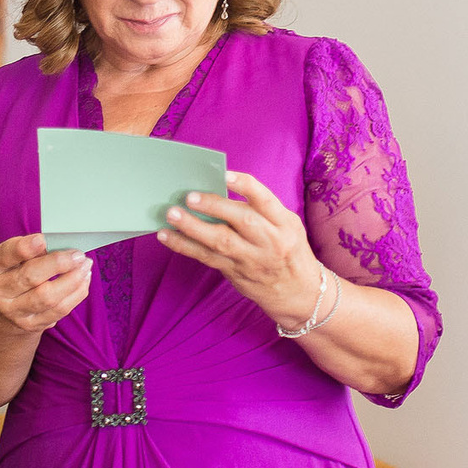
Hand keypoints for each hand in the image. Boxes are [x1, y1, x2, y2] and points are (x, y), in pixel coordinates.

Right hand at [0, 234, 93, 335]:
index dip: (23, 248)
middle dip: (58, 264)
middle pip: (29, 277)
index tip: (42, 240)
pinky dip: (76, 293)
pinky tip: (84, 279)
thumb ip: (29, 250)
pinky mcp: (31, 325)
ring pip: (47, 297)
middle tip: (77, 255)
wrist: (1, 313)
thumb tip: (61, 243)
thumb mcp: (11, 259)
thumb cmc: (12, 274)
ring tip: (85, 265)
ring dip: (72, 280)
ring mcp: (13, 311)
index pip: (4, 256)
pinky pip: (59, 310)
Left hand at [161, 172, 322, 329]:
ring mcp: (251, 259)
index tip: (225, 175)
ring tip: (172, 215)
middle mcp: (270, 241)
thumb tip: (220, 189)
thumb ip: (262, 209)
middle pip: (241, 220)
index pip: (265, 200)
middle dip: (214, 206)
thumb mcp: (287, 225)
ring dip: (193, 227)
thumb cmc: (289, 250)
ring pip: (220, 242)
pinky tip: (168, 236)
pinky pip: (207, 258)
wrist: (299, 293)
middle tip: (189, 197)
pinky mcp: (235, 273)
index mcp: (284, 223)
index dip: (246, 186)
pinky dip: (185, 246)